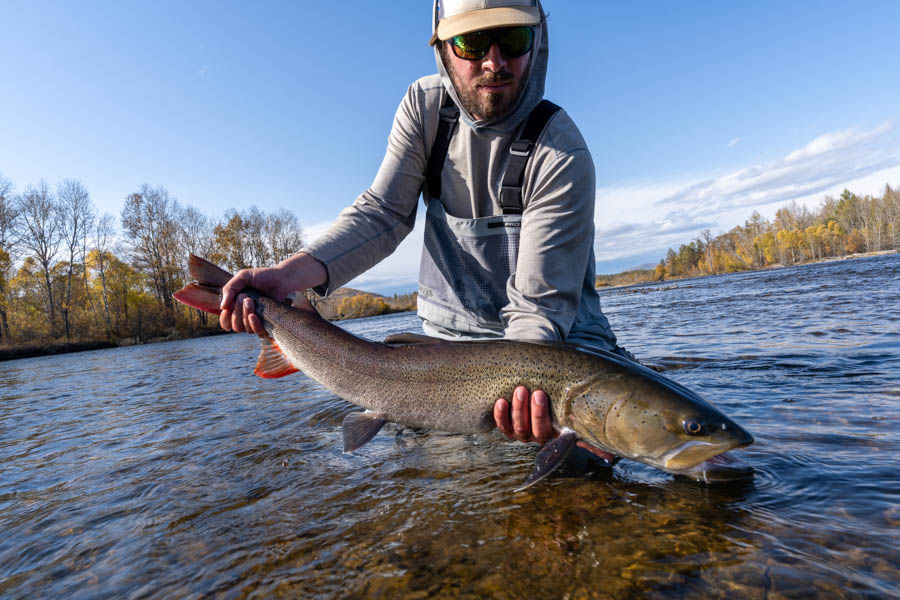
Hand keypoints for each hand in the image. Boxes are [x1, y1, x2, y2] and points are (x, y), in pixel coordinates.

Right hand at [219, 252, 326, 336]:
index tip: (228, 307)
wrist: (283, 278)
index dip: (225, 318)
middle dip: (236, 312)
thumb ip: (229, 289)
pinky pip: (259, 333)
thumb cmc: (263, 277)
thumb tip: (222, 307)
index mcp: (238, 308)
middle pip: (235, 326)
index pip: (226, 322)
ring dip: (245, 315)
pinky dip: (254, 325)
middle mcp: (247, 317)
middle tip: (245, 297)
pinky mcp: (269, 324)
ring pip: (245, 329)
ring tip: (251, 300)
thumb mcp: (242, 277)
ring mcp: (258, 322)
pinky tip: (254, 315)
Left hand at [493, 385, 618, 461]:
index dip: (541, 416)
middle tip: (535, 391)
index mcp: (552, 436)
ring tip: (520, 390)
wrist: (543, 389)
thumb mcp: (575, 418)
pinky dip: (500, 414)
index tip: (541, 394)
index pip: (546, 432)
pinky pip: (501, 424)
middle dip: (532, 410)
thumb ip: (589, 435)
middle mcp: (535, 436)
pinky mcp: (507, 425)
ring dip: (517, 408)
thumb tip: (611, 456)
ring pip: (516, 426)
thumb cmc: (562, 404)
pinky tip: (501, 401)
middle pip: (530, 429)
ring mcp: (520, 431)